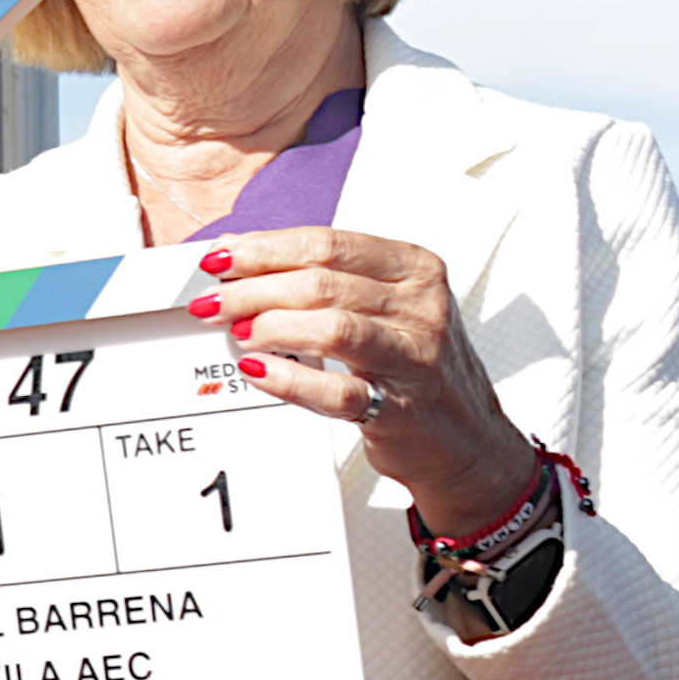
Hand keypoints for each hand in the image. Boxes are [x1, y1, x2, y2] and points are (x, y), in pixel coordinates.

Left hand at [192, 227, 543, 534]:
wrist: (463, 436)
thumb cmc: (412, 362)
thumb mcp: (378, 304)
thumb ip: (317, 276)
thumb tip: (238, 252)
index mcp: (413, 268)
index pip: (328, 243)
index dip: (265, 249)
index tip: (221, 258)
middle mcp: (421, 306)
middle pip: (323, 282)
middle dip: (255, 288)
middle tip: (215, 300)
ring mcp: (415, 356)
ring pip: (334, 327)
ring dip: (272, 327)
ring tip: (238, 331)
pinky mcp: (401, 406)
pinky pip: (337, 391)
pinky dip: (289, 380)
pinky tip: (257, 372)